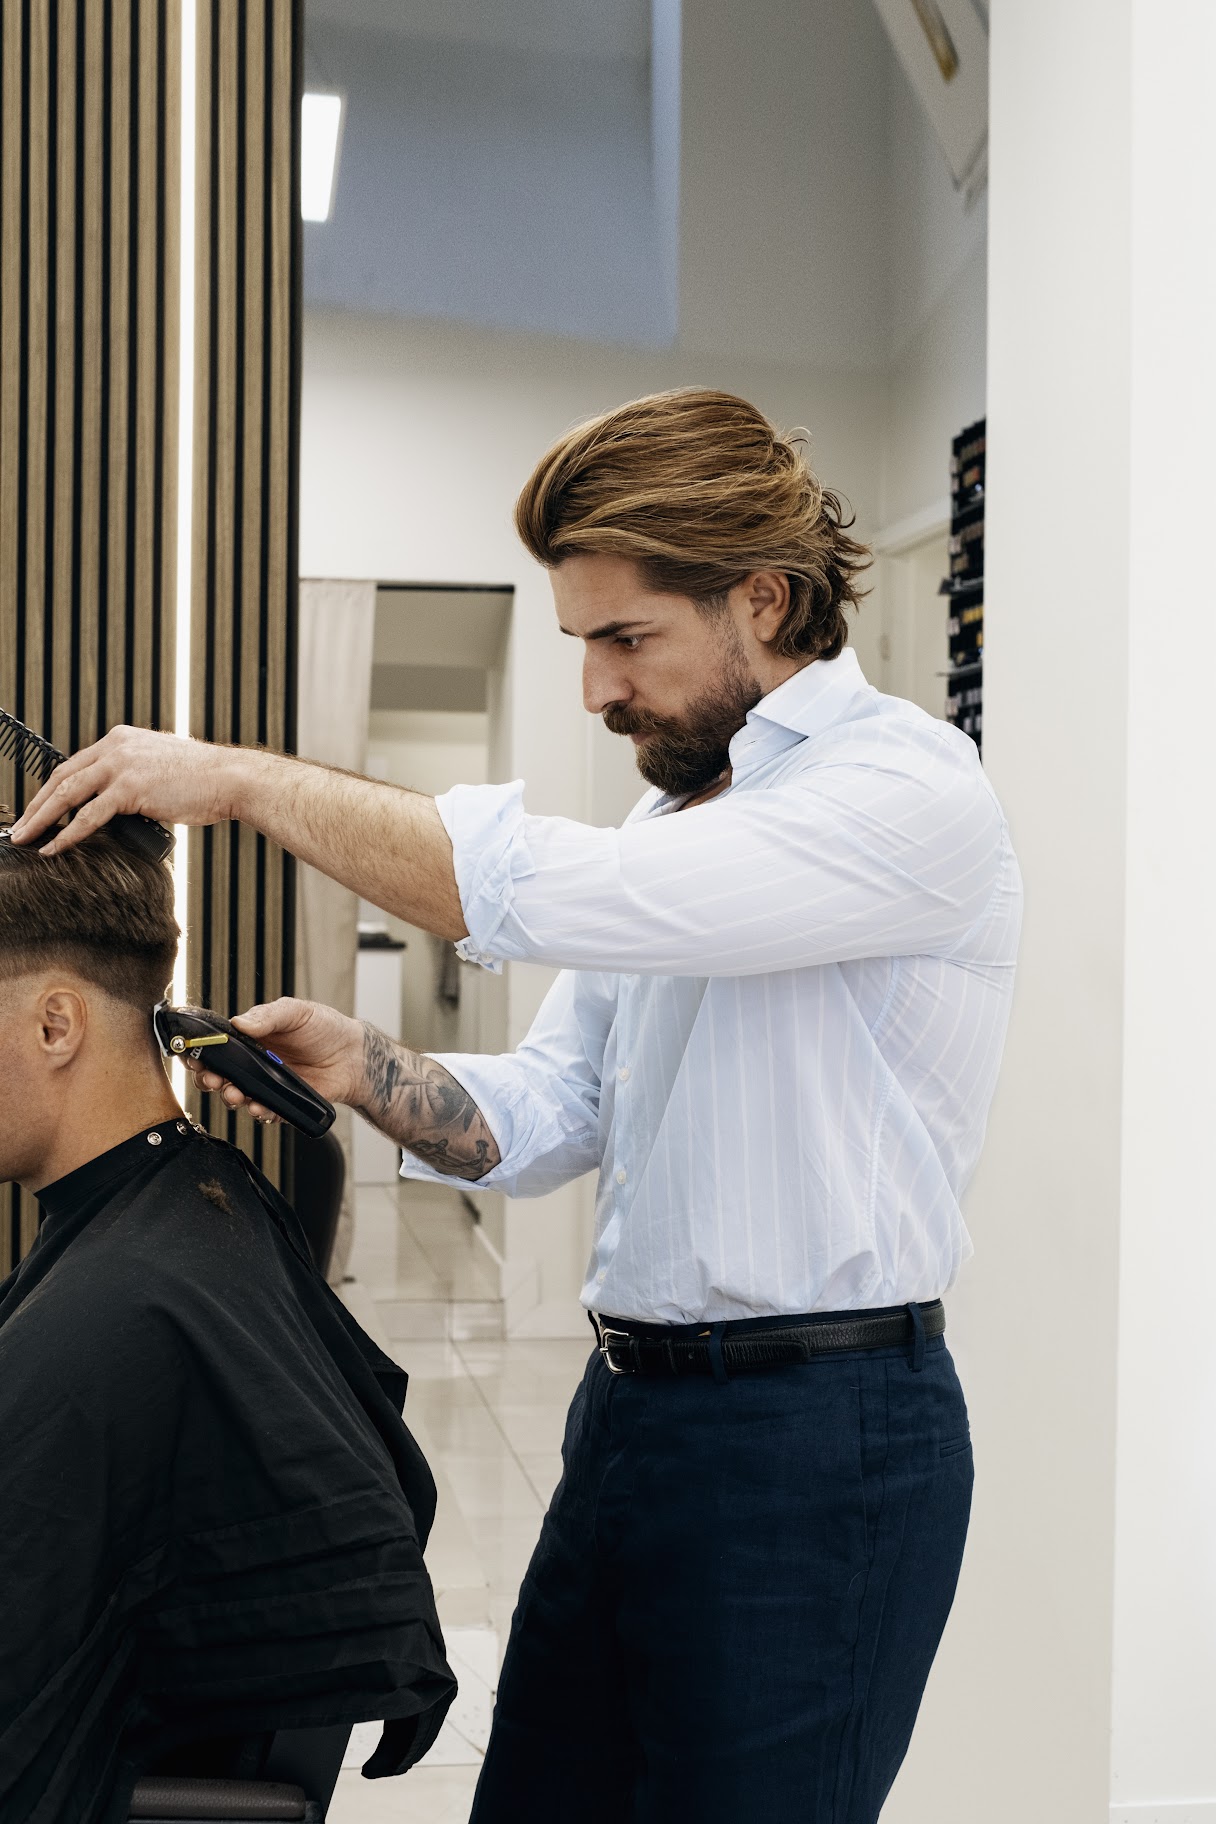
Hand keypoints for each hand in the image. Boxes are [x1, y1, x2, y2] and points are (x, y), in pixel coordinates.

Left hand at [7, 725, 251, 855]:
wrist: (230, 779)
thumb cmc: (203, 780)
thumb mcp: (159, 769)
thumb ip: (134, 779)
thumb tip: (117, 806)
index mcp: (121, 740)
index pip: (74, 765)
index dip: (52, 790)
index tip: (39, 810)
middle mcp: (116, 747)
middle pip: (61, 777)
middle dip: (36, 805)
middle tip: (19, 828)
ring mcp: (121, 765)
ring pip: (67, 794)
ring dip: (41, 819)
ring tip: (26, 839)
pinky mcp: (130, 788)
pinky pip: (88, 815)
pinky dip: (68, 834)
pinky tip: (54, 847)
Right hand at [186, 998, 364, 1122]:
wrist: (353, 1056)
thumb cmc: (325, 1029)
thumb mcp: (295, 1012)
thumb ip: (267, 1015)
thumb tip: (239, 1023)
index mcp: (252, 1039)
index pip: (218, 1047)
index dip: (202, 1053)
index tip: (193, 1056)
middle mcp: (254, 1064)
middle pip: (219, 1075)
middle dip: (209, 1079)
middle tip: (211, 1078)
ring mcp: (266, 1085)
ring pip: (237, 1096)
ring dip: (231, 1097)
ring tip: (235, 1094)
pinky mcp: (281, 1103)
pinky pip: (264, 1111)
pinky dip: (258, 1111)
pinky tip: (259, 1106)